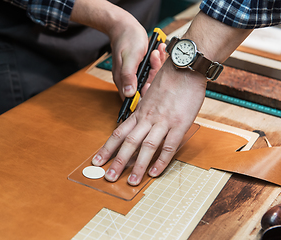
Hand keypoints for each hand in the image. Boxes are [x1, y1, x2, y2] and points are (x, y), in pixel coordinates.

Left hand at [92, 59, 206, 185]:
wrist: (185, 66)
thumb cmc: (168, 80)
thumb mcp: (150, 95)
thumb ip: (143, 110)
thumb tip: (138, 122)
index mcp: (139, 112)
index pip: (119, 133)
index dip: (107, 148)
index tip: (98, 160)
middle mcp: (147, 118)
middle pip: (128, 142)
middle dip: (117, 161)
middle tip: (109, 177)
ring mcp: (163, 121)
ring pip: (146, 146)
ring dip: (138, 165)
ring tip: (131, 181)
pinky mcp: (179, 124)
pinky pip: (169, 145)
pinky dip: (161, 160)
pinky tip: (155, 172)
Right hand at [110, 27, 166, 98]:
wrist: (125, 27)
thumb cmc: (127, 39)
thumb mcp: (130, 58)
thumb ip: (128, 76)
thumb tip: (128, 93)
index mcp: (123, 81)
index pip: (135, 97)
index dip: (146, 92)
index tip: (152, 82)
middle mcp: (128, 80)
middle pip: (145, 87)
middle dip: (153, 75)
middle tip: (155, 60)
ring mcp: (135, 74)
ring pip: (150, 78)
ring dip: (156, 66)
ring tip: (156, 53)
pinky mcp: (140, 68)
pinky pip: (151, 69)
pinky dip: (156, 61)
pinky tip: (157, 51)